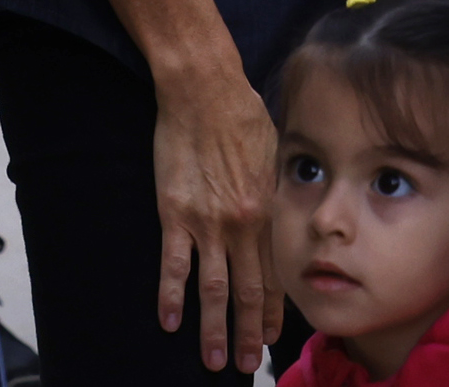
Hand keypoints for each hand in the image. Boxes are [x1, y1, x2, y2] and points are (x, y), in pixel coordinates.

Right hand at [145, 55, 278, 372]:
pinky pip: (173, 264)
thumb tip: (278, 218)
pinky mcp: (174, 213)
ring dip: (212, 327)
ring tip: (211, 360)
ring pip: (212, 288)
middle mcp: (241, 224)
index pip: (273, 275)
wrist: (204, 90)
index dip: (272, 311)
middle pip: (246, 292)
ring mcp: (206, 222)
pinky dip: (170, 295)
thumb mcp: (274, 156)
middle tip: (245, 366)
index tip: (270, 337)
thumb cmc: (242, 114)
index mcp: (267, 211)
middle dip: (246, 333)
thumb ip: (275, 194)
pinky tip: (169, 321)